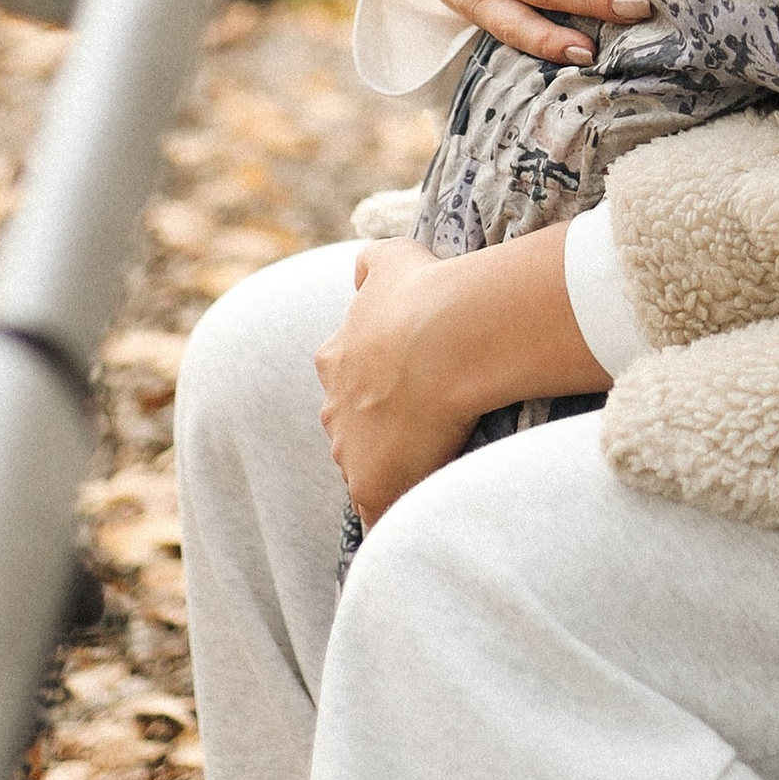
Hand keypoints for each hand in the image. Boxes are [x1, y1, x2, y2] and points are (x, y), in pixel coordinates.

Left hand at [315, 227, 606, 526]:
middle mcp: (334, 408)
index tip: (409, 384)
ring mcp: (351, 454)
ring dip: (391, 472)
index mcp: (336, 358)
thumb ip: (372, 264)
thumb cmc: (423, 295)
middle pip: (349, 430)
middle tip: (425, 428)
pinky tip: (416, 521)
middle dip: (377, 433)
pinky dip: (395, 518)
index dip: (377, 384)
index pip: (346, 380)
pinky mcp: (374, 488)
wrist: (443, 339)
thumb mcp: (391, 258)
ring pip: (364, 471)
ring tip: (432, 471)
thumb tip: (362, 271)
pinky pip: (380, 516)